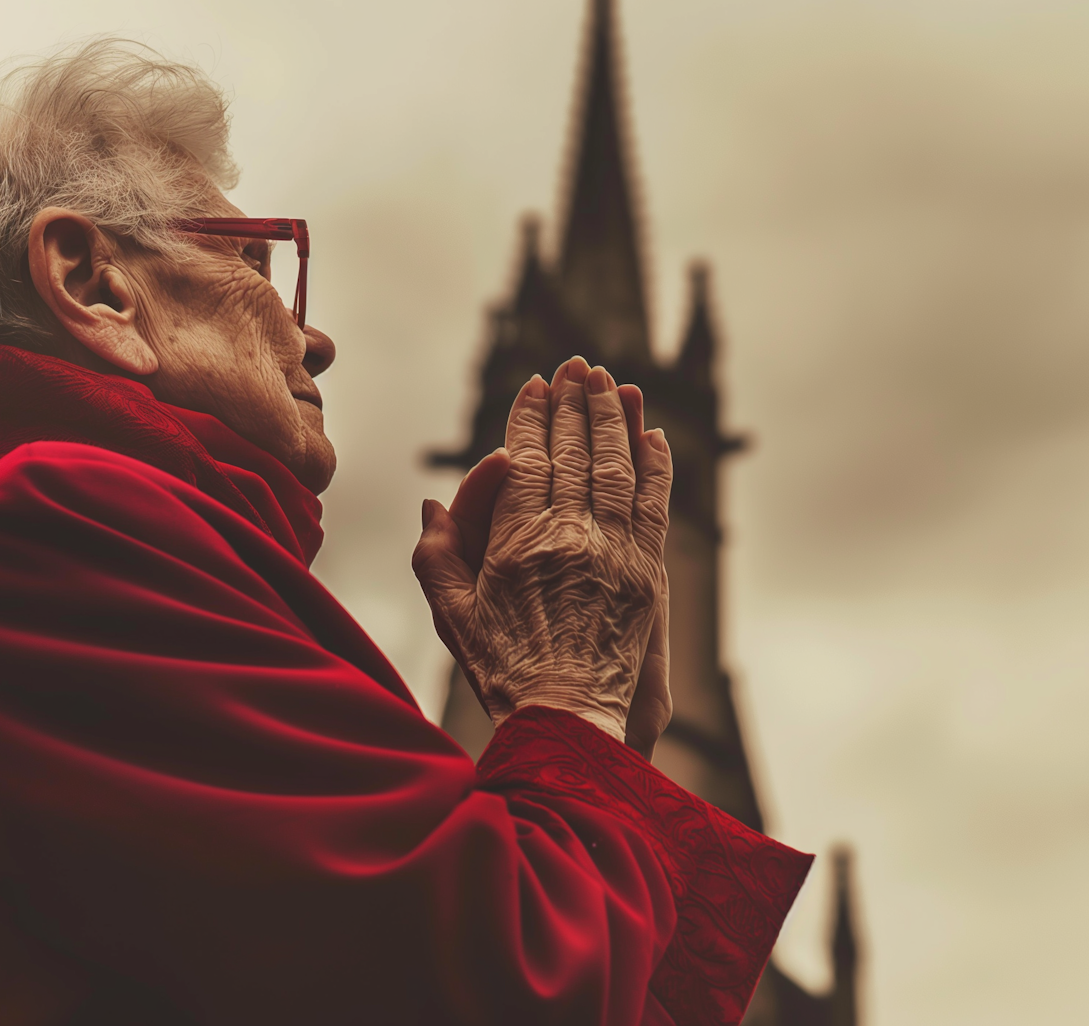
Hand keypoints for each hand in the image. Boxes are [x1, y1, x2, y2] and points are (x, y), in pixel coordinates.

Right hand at [413, 357, 672, 752]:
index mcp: (519, 542)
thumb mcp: (451, 614)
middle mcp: (571, 538)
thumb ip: (437, 554)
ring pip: (617, 468)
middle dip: (576, 403)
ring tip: (611, 383)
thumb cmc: (501, 669)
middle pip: (575, 452)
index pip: (527, 459)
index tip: (537, 384)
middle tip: (577, 366)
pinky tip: (652, 435)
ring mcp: (616, 554)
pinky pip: (654, 505)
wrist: (566, 721)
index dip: (532, 417)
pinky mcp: (648, 574)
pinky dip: (655, 466)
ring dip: (615, 420)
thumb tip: (433, 502)